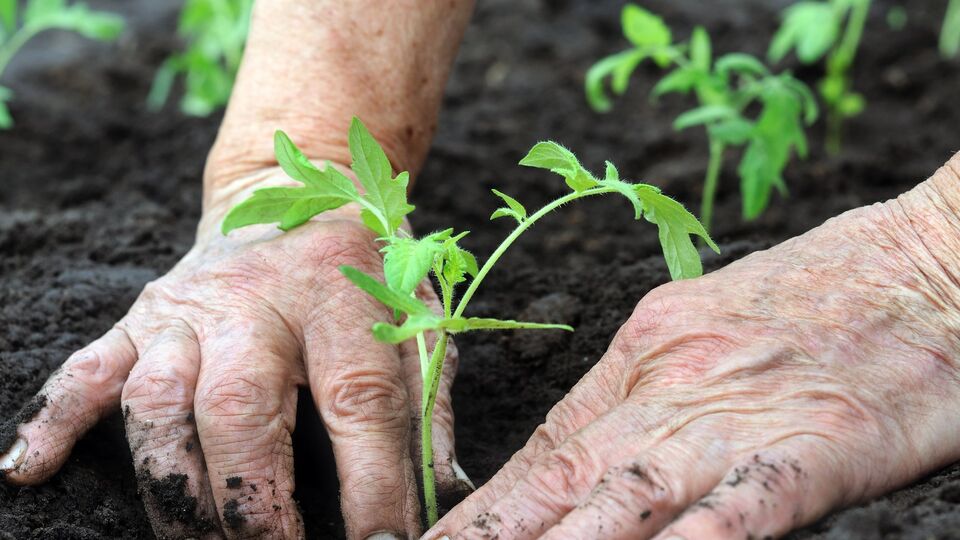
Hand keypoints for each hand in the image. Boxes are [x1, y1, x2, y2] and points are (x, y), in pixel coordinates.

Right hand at [0, 168, 470, 539]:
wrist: (299, 184)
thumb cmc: (369, 264)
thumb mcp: (420, 316)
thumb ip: (430, 402)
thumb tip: (443, 491)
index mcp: (341, 299)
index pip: (358, 402)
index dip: (372, 485)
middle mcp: (258, 303)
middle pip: (241, 409)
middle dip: (253, 502)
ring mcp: (190, 310)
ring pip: (159, 403)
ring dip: (173, 488)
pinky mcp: (144, 315)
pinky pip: (89, 368)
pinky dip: (56, 419)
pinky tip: (29, 468)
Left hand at [427, 159, 959, 538]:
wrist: (927, 260)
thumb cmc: (818, 293)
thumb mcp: (703, 324)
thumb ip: (643, 388)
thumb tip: (583, 450)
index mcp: (646, 350)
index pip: (547, 445)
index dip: (486, 506)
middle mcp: (674, 383)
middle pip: (566, 475)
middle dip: (494, 537)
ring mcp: (740, 415)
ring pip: (629, 497)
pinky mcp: (816, 444)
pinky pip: (742, 508)